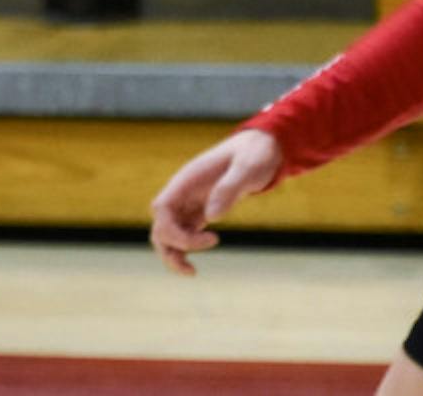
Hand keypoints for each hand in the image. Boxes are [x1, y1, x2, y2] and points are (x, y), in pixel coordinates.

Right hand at [148, 128, 282, 275]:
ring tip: (190, 272)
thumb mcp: (247, 168)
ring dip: (172, 253)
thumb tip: (212, 217)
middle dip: (171, 248)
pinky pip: (181, 233)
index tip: (211, 240)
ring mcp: (189, 202)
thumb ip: (228, 189)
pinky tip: (195, 264)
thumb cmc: (255, 155)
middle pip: (159, 224)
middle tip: (193, 267)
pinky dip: (184, 249)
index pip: (161, 208)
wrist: (262, 149)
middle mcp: (182, 192)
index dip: (174, 231)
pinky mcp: (199, 211)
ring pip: (166, 232)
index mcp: (187, 180)